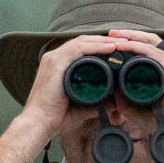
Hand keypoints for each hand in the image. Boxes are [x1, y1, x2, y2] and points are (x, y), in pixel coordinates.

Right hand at [19, 33, 159, 143]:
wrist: (39, 122)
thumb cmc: (56, 117)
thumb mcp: (80, 107)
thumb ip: (95, 104)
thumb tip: (113, 104)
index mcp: (58, 65)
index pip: (81, 49)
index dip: (99, 47)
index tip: (117, 50)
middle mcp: (55, 57)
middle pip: (83, 42)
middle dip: (104, 40)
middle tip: (123, 42)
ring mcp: (54, 58)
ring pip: (83, 42)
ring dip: (103, 41)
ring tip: (121, 42)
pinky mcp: (56, 63)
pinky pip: (79, 48)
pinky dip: (96, 46)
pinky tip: (110, 47)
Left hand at [106, 29, 163, 138]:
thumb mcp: (148, 108)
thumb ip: (131, 101)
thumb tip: (114, 94)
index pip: (155, 47)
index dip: (137, 42)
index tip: (119, 43)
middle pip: (151, 39)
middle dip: (130, 34)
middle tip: (112, 34)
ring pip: (148, 40)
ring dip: (128, 36)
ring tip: (112, 36)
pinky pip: (148, 50)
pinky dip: (132, 45)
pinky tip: (119, 46)